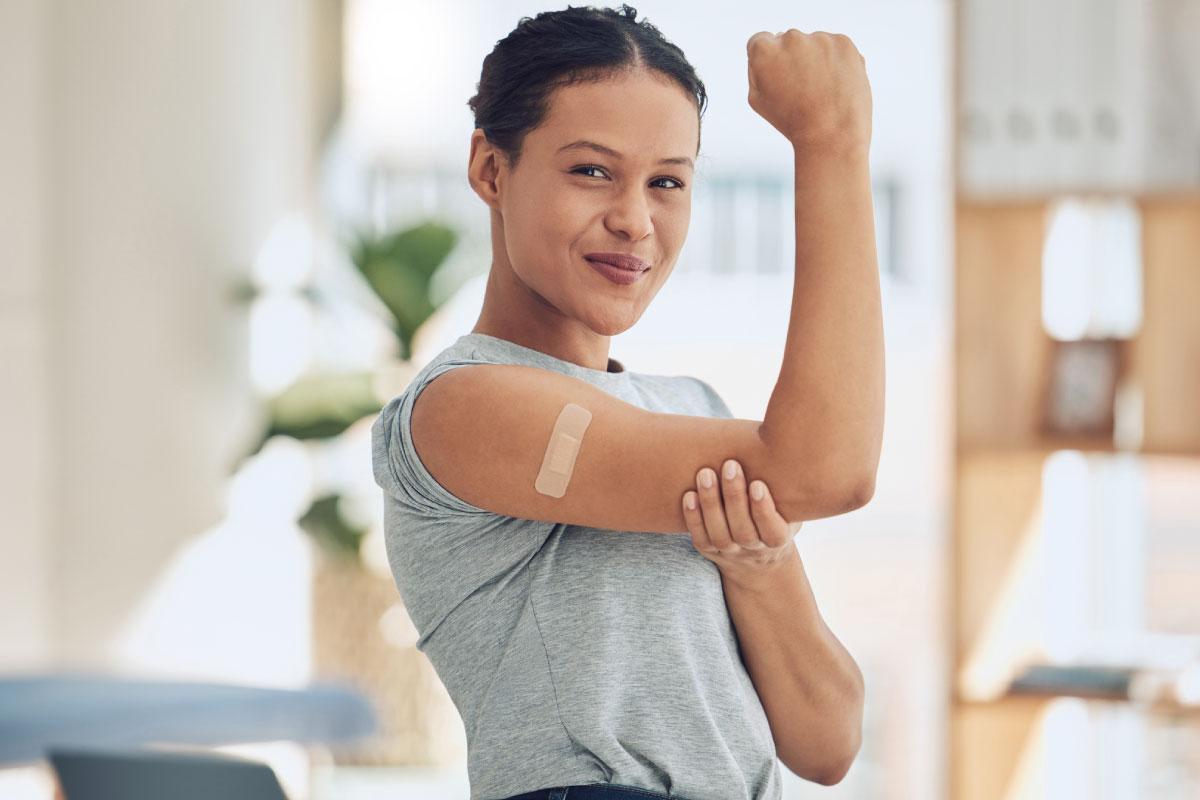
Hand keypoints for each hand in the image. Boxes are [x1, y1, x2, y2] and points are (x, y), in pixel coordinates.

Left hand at [682, 460, 802, 583]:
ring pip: (719, 534)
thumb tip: (786, 448)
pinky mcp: (709, 549)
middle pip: (743, 530)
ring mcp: (730, 551)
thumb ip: (789, 487)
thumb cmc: (776, 514)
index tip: (757, 484)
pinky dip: (693, 518)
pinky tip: (689, 495)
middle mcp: (754, 548)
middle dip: (734, 497)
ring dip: (710, 503)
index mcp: (778, 539)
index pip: (773, 530)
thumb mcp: (792, 507)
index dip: (764, 510)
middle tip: (729, 465)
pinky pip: (700, 538)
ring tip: (705, 474)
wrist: (756, 555)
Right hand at [746, 29, 871, 149]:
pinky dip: (837, 62)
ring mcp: (820, 39)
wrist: (832, 134)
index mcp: (764, 50)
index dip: (768, 63)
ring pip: (814, 45)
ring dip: (816, 61)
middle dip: (793, 60)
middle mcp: (791, 38)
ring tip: (821, 91)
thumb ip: (756, 68)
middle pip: (788, 42)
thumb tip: (767, 47)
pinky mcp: (844, 43)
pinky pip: (836, 48)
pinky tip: (835, 85)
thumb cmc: (792, 121)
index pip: (760, 41)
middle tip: (801, 91)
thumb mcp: (757, 99)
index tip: (778, 80)